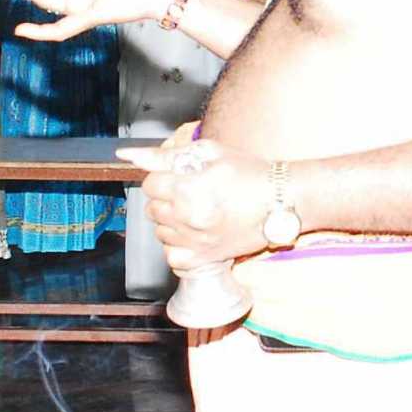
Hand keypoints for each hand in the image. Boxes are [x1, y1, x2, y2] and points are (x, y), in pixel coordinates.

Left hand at [116, 128, 267, 269]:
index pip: (149, 185)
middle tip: (190, 192)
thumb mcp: (209, 152)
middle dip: (166, 198)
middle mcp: (188, 218)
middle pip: (152, 209)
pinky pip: (172, 256)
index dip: (163, 178)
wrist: (282, 200)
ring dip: (171, 222)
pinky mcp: (204, 258)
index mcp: (188, 188)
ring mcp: (195, 241)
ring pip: (160, 233)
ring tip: (195, 211)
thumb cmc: (250, 173)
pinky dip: (178, 246)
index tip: (179, 177)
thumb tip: (130, 156)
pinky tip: (193, 233)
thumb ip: (166, 156)